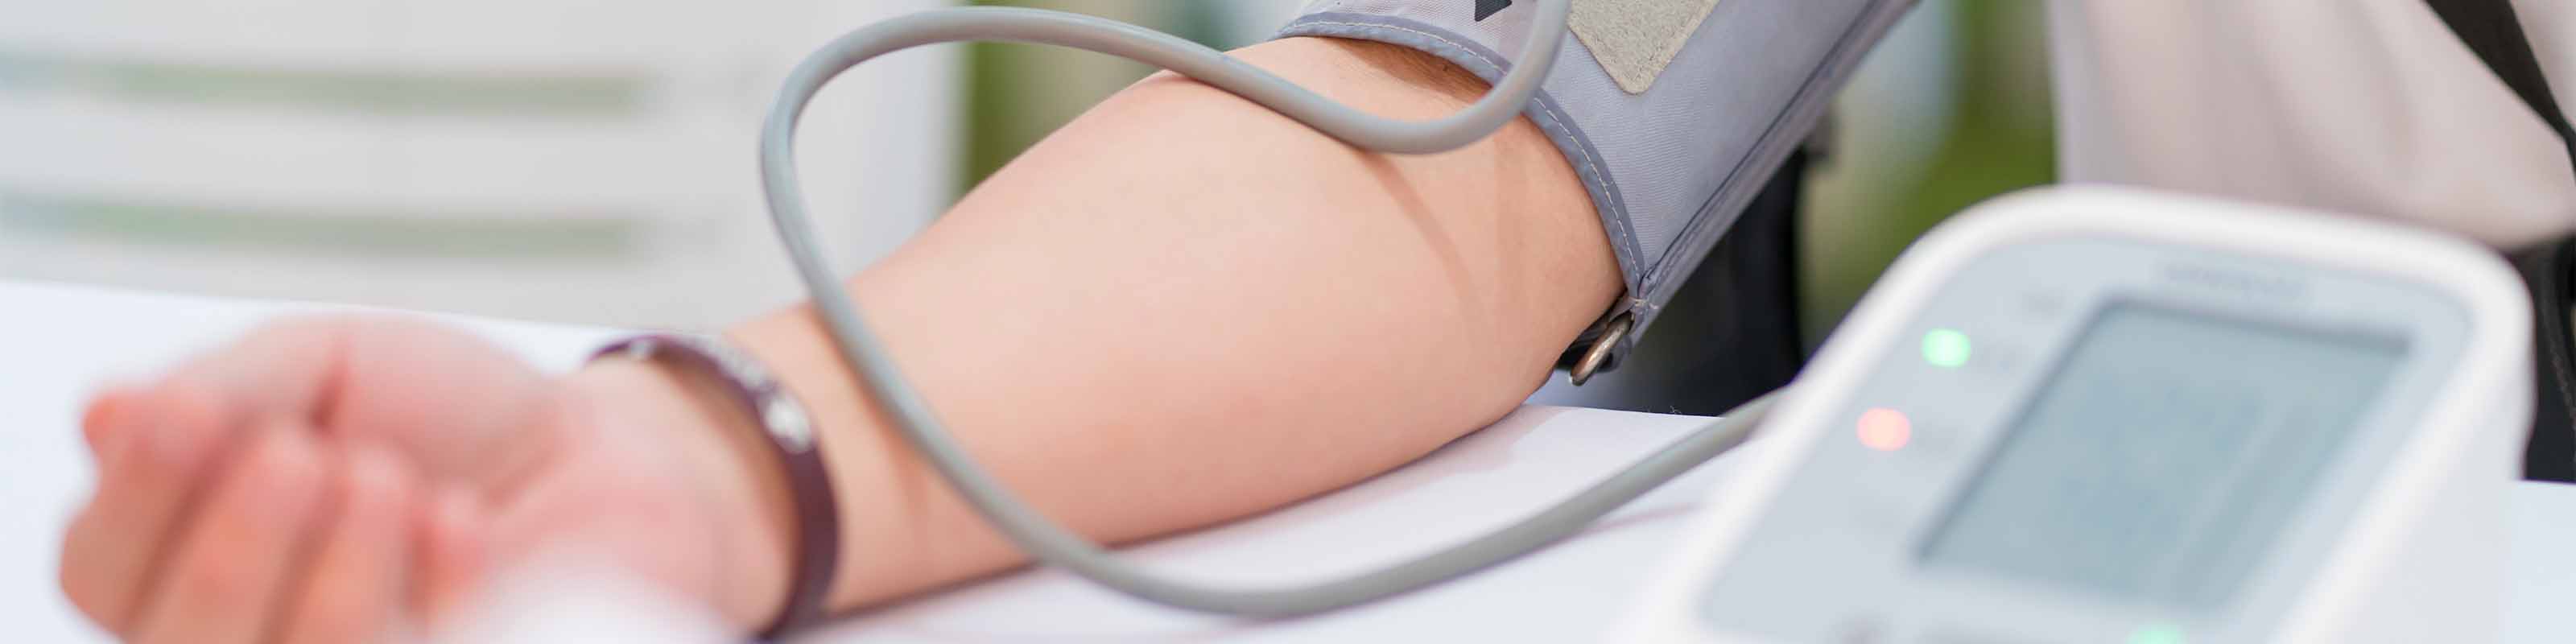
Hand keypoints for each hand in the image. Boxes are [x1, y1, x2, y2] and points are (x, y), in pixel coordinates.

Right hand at [59, 315, 792, 641]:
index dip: (135, 497)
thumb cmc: (452, 414)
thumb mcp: (329, 364)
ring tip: (394, 478)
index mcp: (187, 551)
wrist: (604, 453)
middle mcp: (246, 632)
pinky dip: (431, 584)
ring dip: (335, 563)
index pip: (100, 567)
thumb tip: (111, 415)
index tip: (191, 413)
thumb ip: (225, 389)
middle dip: (236, 538)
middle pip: (174, 637)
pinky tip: (462, 525)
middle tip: (313, 454)